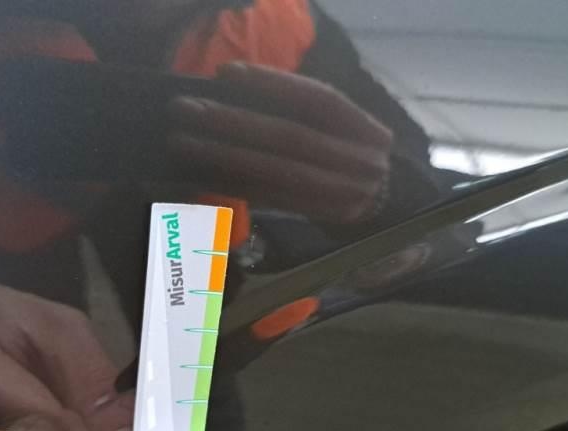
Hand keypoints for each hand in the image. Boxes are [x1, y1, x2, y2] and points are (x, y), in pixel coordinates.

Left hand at [168, 62, 392, 223]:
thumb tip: (231, 89)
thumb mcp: (340, 129)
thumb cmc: (349, 156)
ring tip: (183, 142)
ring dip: (223, 156)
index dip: (274, 83)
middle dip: (234, 122)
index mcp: (367, 130)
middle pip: (290, 138)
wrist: (384, 205)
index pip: (319, 99)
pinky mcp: (319, 219)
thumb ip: (299, 113)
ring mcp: (342, 196)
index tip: (226, 73)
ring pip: (275, 172)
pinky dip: (236, 183)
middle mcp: (360, 163)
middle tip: (186, 110)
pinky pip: (270, 198)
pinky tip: (205, 172)